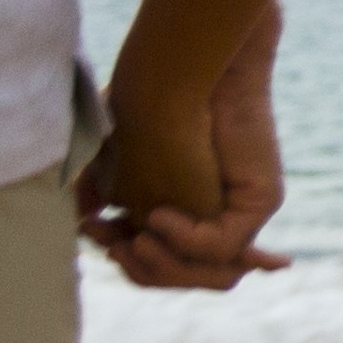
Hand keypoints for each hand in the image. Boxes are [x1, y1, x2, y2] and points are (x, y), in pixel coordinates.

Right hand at [83, 9, 285, 287]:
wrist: (182, 69)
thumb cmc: (142, 102)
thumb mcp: (110, 160)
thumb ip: (98, 195)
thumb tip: (82, 224)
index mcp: (185, 210)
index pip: (160, 260)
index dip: (125, 256)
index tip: (90, 232)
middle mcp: (218, 216)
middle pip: (181, 273)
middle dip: (141, 267)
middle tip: (110, 246)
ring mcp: (242, 212)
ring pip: (208, 273)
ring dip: (162, 264)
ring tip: (134, 240)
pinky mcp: (260, 201)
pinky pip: (223, 246)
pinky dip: (185, 240)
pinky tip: (157, 216)